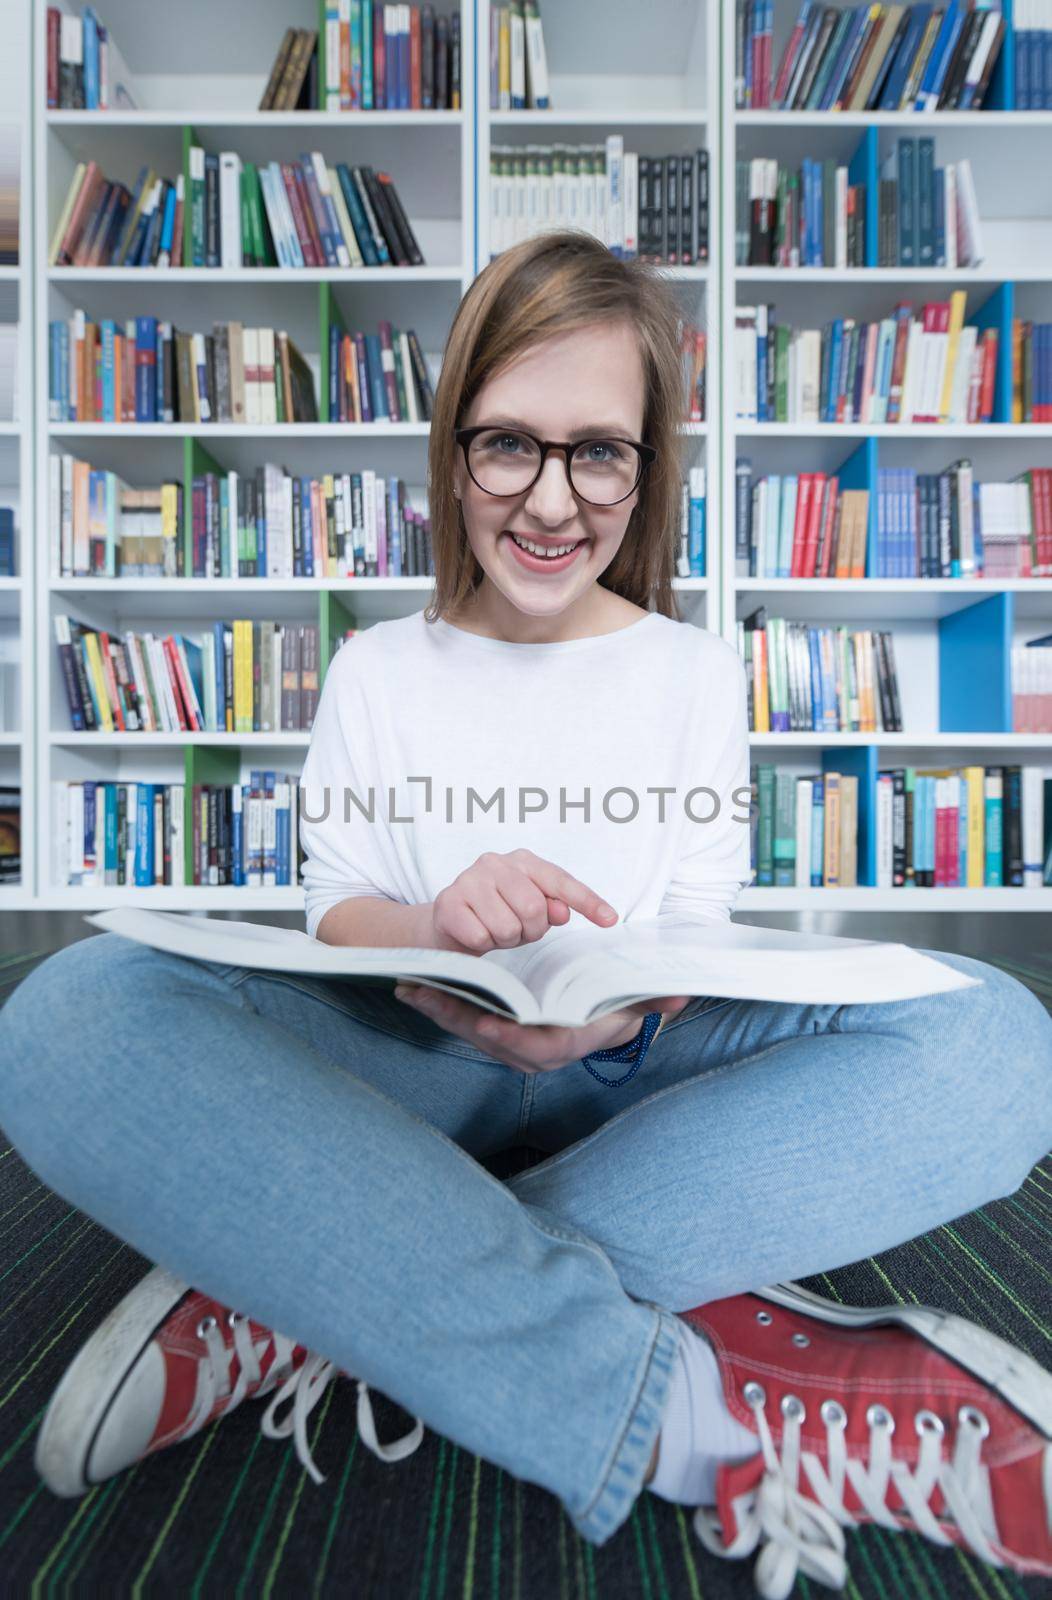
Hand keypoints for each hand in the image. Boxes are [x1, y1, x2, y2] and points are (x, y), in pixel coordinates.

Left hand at [393, 986, 690, 1075]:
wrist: (599, 1020)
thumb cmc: (613, 1008)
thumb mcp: (634, 1002)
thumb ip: (654, 998)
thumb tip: (679, 995)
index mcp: (563, 1045)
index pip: (536, 1050)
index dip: (512, 1039)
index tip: (489, 1025)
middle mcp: (532, 1052)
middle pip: (490, 1040)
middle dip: (457, 1020)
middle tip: (428, 995)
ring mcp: (509, 1045)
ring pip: (469, 1031)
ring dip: (438, 1009)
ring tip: (411, 986)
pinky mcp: (491, 1033)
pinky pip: (461, 1022)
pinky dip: (437, 1005)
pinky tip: (412, 986)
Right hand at [431, 848, 618, 955]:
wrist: (448, 923)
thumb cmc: (497, 915)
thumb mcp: (530, 912)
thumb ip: (551, 908)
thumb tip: (561, 912)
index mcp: (522, 860)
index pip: (560, 881)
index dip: (587, 901)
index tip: (610, 919)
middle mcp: (495, 862)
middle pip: (534, 908)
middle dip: (531, 931)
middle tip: (517, 931)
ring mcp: (469, 880)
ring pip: (507, 926)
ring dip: (505, 940)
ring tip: (494, 931)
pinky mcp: (448, 903)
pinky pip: (481, 937)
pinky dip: (483, 945)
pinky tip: (475, 934)